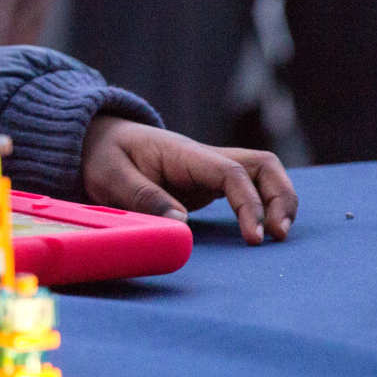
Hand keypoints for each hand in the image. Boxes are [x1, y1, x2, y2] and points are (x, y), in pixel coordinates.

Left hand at [80, 117, 297, 244]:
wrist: (96, 139)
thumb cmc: (103, 156)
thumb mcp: (111, 176)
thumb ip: (144, 197)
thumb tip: (181, 223)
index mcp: (184, 154)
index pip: (231, 172)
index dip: (249, 204)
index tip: (253, 236)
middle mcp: (204, 159)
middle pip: (263, 164)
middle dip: (280, 197)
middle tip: (279, 236)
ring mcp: (209, 170)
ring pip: (261, 174)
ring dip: (278, 200)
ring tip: (278, 236)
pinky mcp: (207, 184)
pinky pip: (247, 188)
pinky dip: (262, 206)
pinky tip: (263, 231)